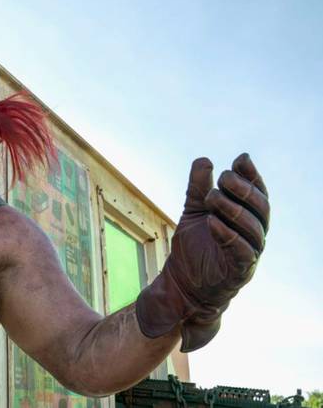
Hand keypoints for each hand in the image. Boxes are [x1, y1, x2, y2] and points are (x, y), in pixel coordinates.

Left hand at [136, 153, 269, 350]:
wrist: (183, 284)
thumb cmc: (194, 247)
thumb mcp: (193, 211)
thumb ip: (198, 188)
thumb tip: (204, 160)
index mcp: (247, 218)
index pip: (258, 193)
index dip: (252, 176)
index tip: (240, 159)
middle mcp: (254, 234)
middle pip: (260, 208)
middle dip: (243, 189)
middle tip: (223, 177)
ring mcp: (250, 254)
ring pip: (253, 229)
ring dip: (233, 210)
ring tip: (211, 196)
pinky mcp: (239, 271)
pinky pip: (241, 251)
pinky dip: (228, 235)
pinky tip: (212, 222)